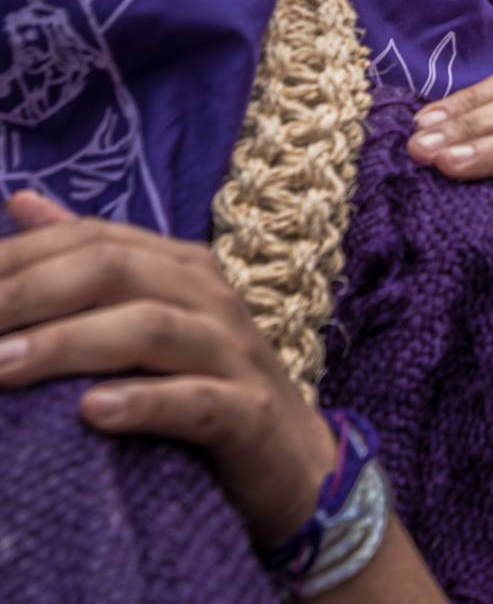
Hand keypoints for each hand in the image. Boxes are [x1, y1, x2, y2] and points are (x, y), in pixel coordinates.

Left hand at [0, 192, 334, 548]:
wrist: (293, 459)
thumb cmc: (209, 384)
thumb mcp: (154, 314)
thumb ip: (93, 260)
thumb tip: (20, 203)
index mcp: (183, 268)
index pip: (94, 238)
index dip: (17, 256)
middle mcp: (211, 298)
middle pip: (116, 269)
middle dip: (28, 292)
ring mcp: (234, 354)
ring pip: (150, 327)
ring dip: (68, 344)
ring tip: (1, 367)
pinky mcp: (249, 413)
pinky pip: (196, 400)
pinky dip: (144, 402)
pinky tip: (93, 411)